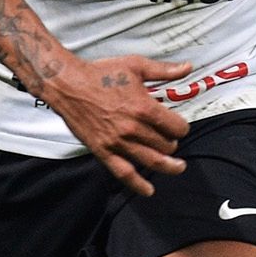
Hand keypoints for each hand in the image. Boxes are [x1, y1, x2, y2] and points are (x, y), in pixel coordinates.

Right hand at [42, 52, 193, 195]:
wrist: (68, 84)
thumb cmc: (100, 74)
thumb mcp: (136, 66)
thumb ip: (164, 71)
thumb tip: (187, 68)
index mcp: (144, 107)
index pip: (176, 127)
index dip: (182, 127)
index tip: (179, 126)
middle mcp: (133, 128)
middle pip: (166, 145)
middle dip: (173, 143)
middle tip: (171, 140)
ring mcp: (118, 142)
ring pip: (151, 161)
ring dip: (168, 166)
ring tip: (177, 167)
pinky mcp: (103, 150)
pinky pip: (124, 173)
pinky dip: (138, 184)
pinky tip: (148, 190)